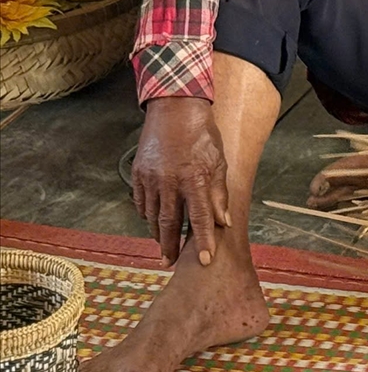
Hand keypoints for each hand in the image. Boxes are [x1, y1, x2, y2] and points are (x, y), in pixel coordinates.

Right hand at [133, 97, 230, 265]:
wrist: (175, 109)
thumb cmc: (202, 134)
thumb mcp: (218, 161)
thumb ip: (219, 192)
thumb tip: (224, 220)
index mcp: (195, 178)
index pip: (201, 217)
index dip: (204, 240)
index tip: (205, 260)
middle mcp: (170, 181)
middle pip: (169, 223)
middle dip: (171, 247)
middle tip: (170, 263)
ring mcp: (151, 178)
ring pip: (152, 216)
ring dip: (158, 234)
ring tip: (164, 246)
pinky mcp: (138, 173)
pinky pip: (141, 202)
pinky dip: (147, 215)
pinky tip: (153, 222)